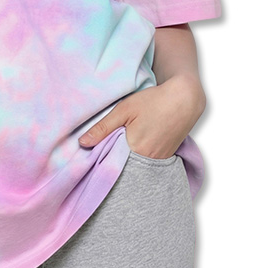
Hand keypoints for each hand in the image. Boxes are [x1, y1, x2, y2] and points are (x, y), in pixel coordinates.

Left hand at [79, 75, 206, 158]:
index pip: (111, 164)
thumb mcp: (124, 110)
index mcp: (134, 149)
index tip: (90, 158)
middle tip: (102, 155)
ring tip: (117, 151)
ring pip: (135, 167)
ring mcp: (158, 160)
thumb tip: (82, 143)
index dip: (100, 161)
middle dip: (112, 164)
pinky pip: (147, 165)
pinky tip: (133, 151)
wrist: (184, 99)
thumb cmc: (154, 101)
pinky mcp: (166, 157)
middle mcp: (147, 159)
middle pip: (123, 168)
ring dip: (126, 162)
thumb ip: (102, 128)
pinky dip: (138, 160)